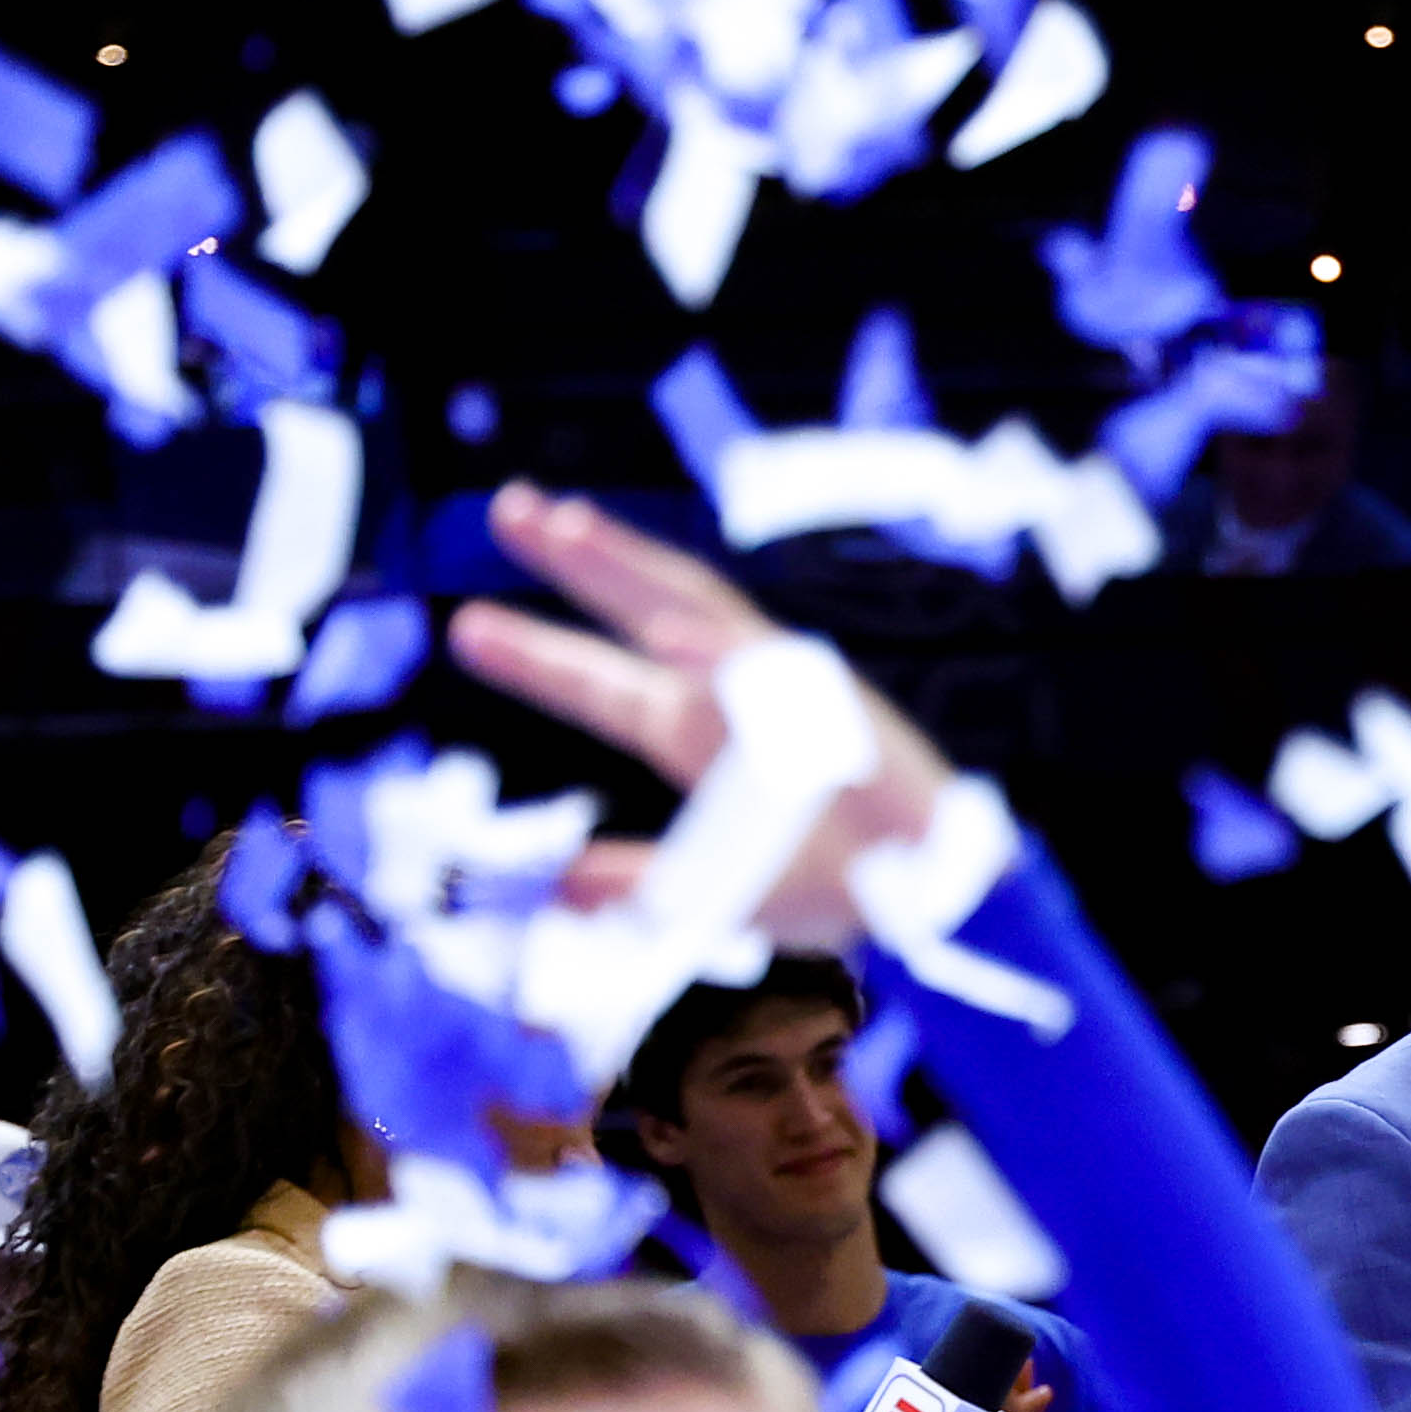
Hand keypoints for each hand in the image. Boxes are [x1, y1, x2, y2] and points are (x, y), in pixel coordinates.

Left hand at [447, 484, 952, 952]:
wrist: (942, 902)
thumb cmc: (847, 892)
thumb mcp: (713, 900)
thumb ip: (632, 887)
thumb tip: (551, 886)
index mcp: (701, 736)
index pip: (605, 681)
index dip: (538, 654)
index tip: (468, 627)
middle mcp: (736, 698)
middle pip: (643, 609)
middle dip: (576, 561)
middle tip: (508, 509)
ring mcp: (787, 690)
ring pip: (698, 607)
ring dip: (629, 566)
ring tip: (565, 524)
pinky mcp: (839, 712)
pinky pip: (775, 677)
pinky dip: (721, 655)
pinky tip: (670, 634)